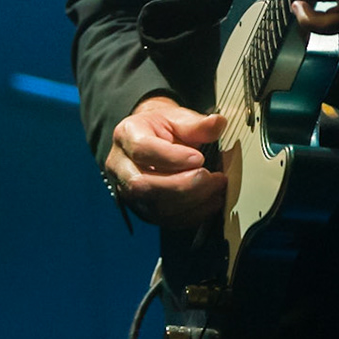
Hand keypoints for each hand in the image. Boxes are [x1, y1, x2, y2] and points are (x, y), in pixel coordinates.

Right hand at [104, 96, 226, 227]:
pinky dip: (192, 214)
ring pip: (154, 207)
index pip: (141, 150)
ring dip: (191, 201)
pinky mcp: (143, 210)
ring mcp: (128, 192)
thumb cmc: (164, 128)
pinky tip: (211, 201)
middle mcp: (121, 167)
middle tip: (211, 177)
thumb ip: (197, 123)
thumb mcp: (178, 117)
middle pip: (142, 184)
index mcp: (126, 135)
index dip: (171, 157)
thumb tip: (218, 123)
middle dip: (182, 185)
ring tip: (216, 188)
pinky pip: (166, 221)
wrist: (154, 140)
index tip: (199, 158)